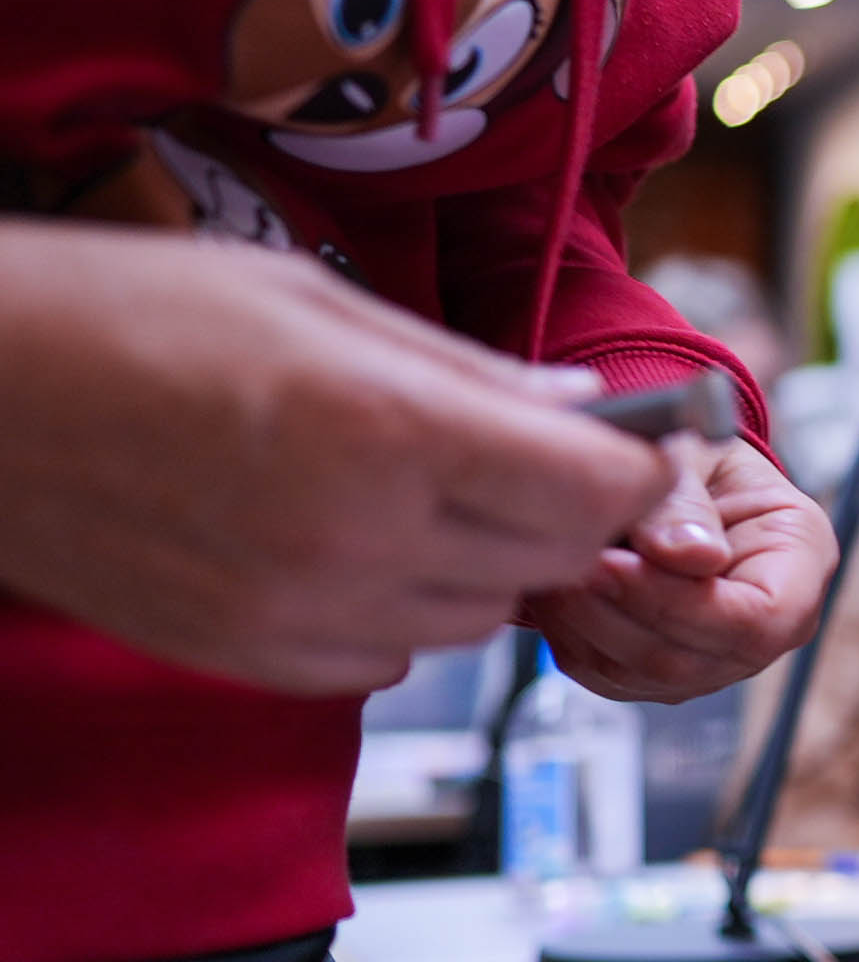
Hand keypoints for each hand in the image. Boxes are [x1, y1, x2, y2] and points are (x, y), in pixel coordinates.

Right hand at [0, 222, 669, 694]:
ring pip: (478, 618)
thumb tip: (586, 416)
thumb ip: (467, 372)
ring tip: (409, 488)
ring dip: (480, 562)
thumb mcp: (313, 302)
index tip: (629, 445)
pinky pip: (389, 656)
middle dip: (561, 510)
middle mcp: (356, 539)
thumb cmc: (122, 317)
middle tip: (522, 457)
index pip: (597, 489)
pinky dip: (398, 607)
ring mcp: (300, 614)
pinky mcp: (250, 659)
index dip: (633, 466)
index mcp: (386, 432)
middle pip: (552, 560)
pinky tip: (341, 539)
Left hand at [522, 434, 831, 702]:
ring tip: (557, 567)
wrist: (671, 472)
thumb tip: (683, 555)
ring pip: (647, 675)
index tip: (613, 563)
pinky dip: (573, 639)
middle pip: (696, 658)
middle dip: (619, 613)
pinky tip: (560, 591)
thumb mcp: (692, 453)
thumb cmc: (692, 456)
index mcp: (801, 561)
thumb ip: (685, 502)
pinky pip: (610, 679)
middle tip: (567, 560)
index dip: (681, 604)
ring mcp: (719, 657)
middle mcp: (771, 625)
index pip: (761, 618)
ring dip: (586, 626)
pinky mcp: (666, 672)